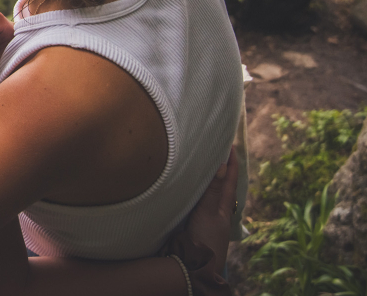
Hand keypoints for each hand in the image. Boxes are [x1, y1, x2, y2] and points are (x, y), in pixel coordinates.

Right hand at [161, 147, 237, 295]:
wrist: (190, 267)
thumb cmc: (204, 241)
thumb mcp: (209, 213)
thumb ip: (213, 191)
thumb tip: (222, 165)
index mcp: (223, 207)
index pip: (230, 179)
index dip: (231, 162)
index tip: (230, 144)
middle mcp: (213, 209)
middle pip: (218, 184)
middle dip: (217, 167)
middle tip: (213, 148)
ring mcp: (201, 216)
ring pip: (203, 192)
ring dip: (201, 178)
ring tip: (197, 161)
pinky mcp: (187, 221)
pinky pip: (189, 200)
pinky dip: (188, 189)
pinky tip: (180, 185)